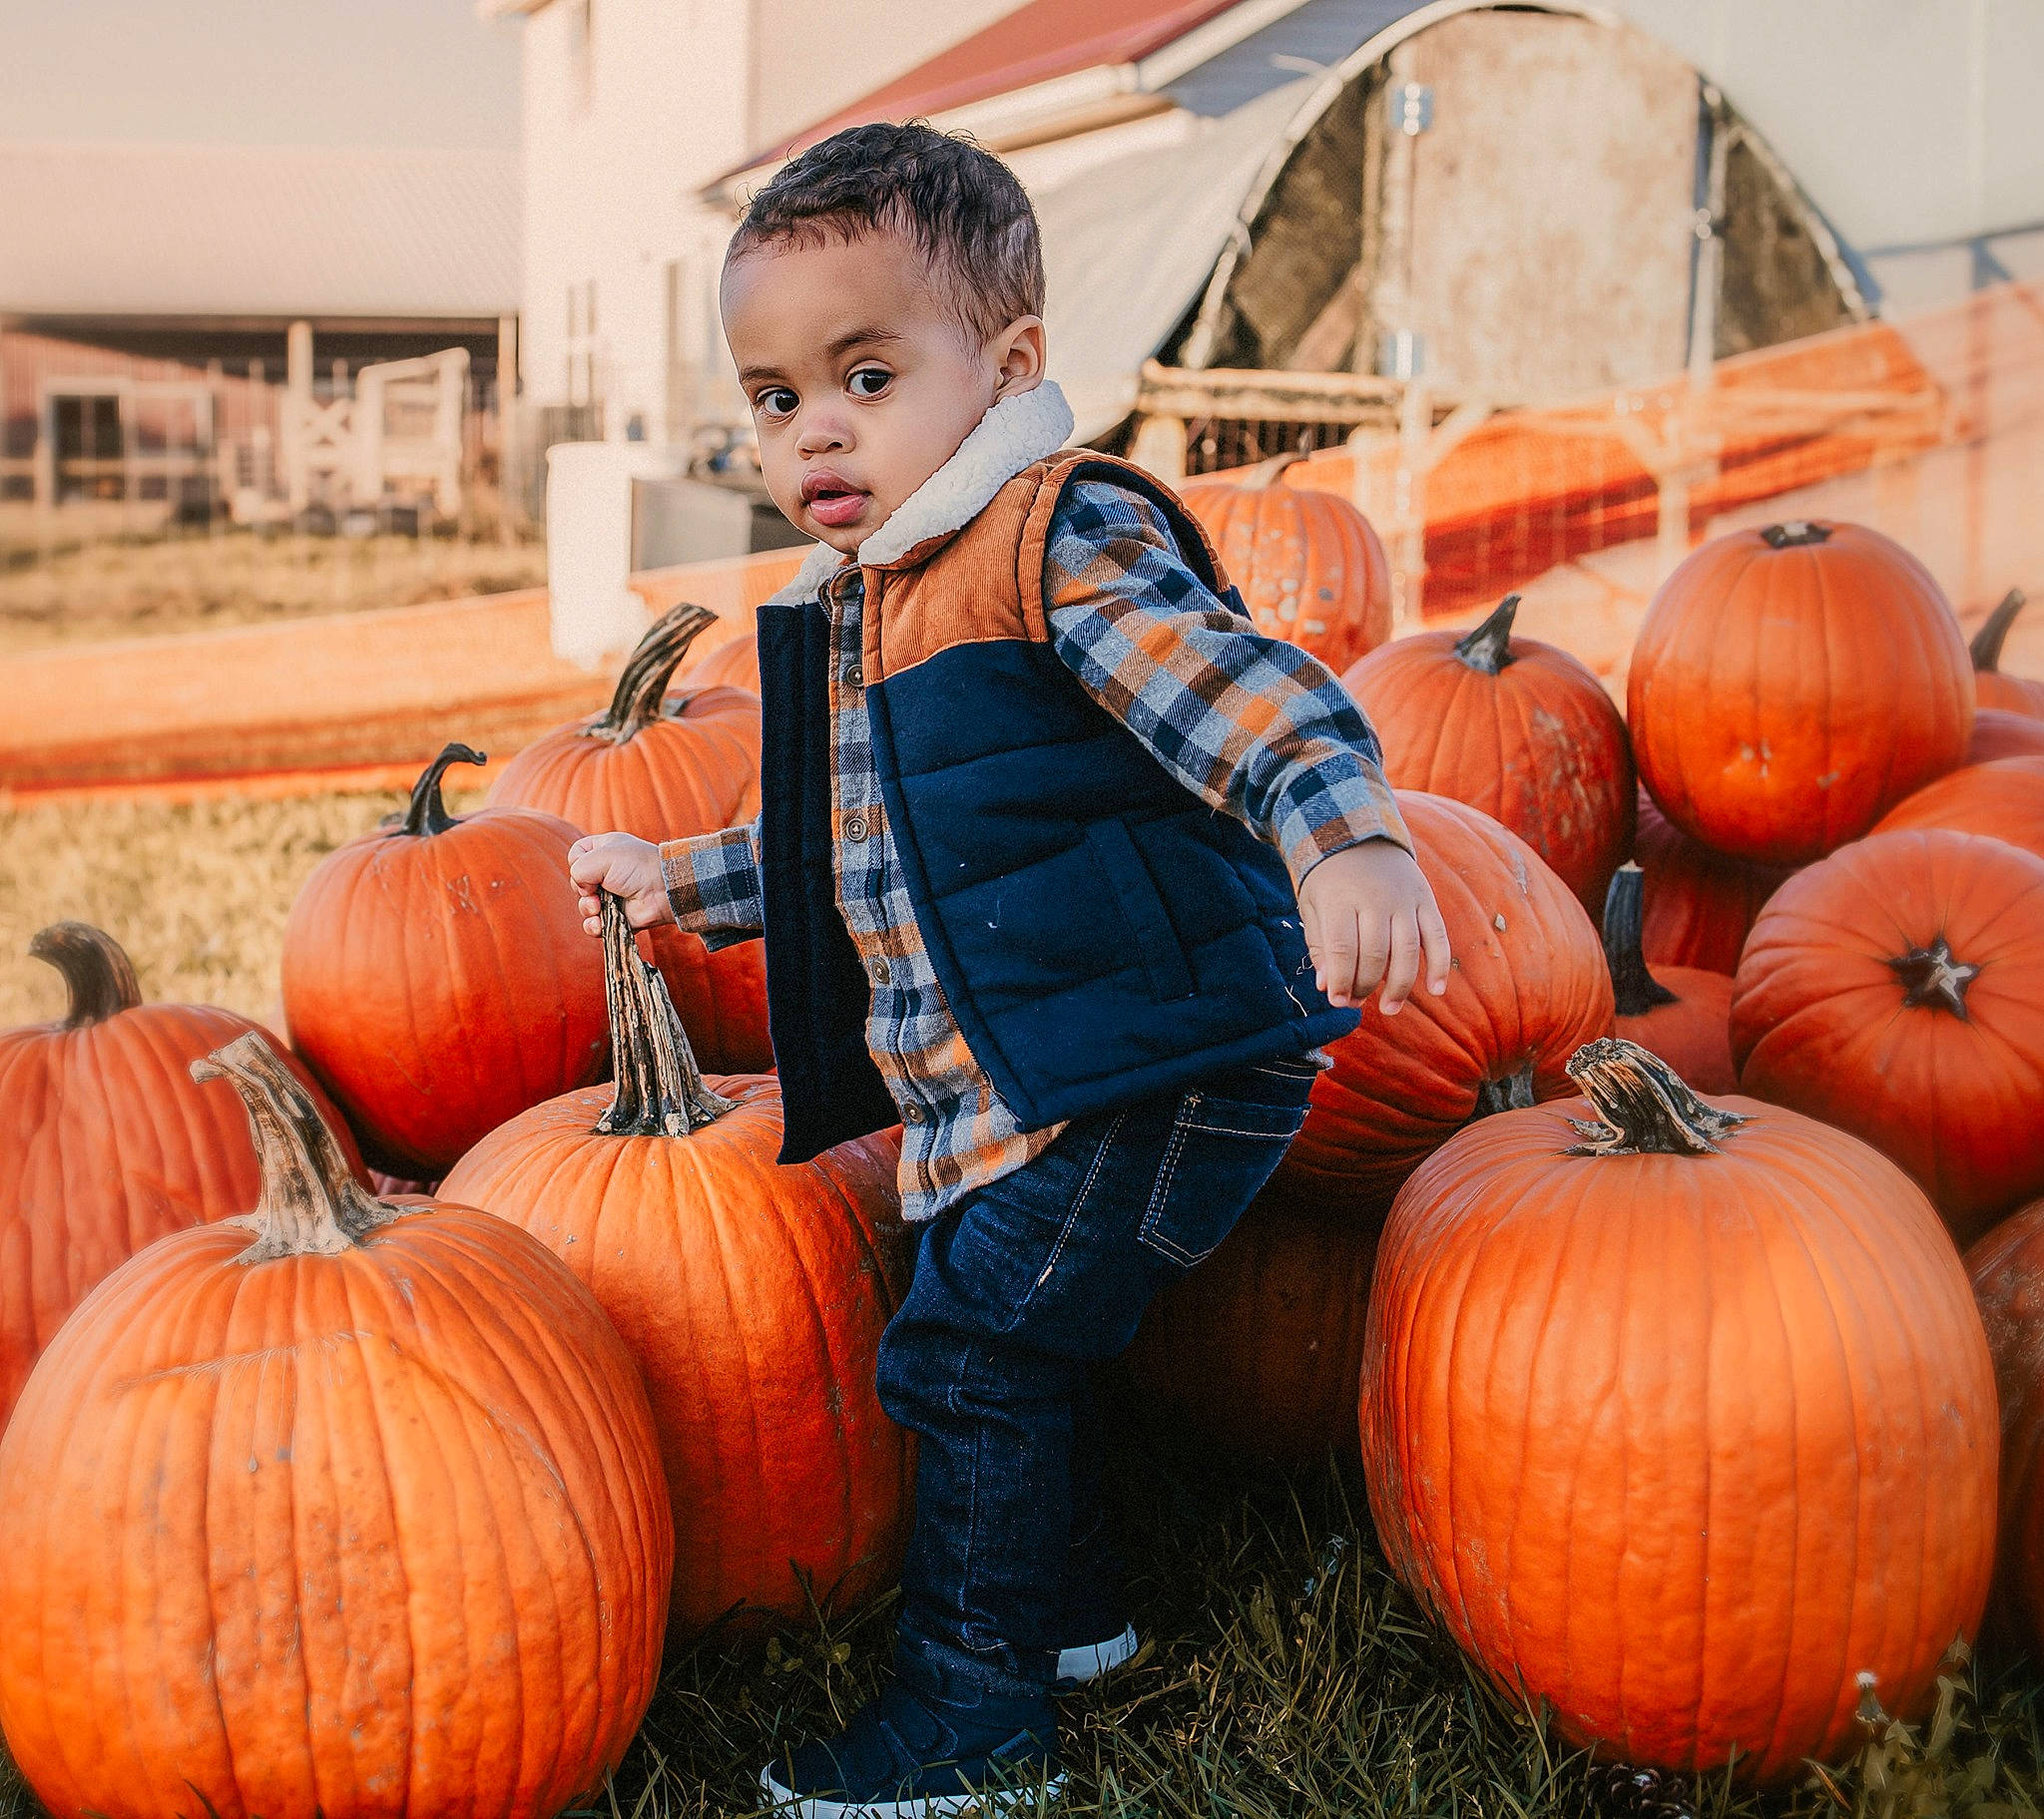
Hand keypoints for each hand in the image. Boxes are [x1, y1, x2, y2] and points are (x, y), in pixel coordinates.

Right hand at [567, 833, 672, 936]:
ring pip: (585, 906)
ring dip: (587, 909)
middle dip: (582, 890)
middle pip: (578, 883)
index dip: (577, 863)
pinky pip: (596, 925)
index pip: (576, 856)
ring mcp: (611, 896)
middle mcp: (606, 873)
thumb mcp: (603, 856)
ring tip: (598, 907)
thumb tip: (582, 890)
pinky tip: (599, 924)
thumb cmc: (637, 866)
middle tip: (595, 891)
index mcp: (603, 851)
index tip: (590, 865)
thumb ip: (579, 868)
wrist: (664, 890)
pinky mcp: (617, 916)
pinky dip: (594, 926)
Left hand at [1297, 840, 1451, 1014]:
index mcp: (1340, 899)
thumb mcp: (1313, 905)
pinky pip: (1437, 936)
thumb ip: (1319, 945)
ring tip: (1389, 1008)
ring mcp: (1404, 899)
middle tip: (1355, 1002)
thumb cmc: (1329, 879)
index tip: (1336, 1000)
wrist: (1358, 834)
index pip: (1343, 948)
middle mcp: (1375, 898)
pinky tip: (1436, 990)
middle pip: (1376, 954)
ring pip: (1407, 951)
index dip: (1340, 980)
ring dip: (1400, 986)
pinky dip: (1439, 965)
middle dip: (1365, 985)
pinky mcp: (1425, 899)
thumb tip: (1326, 985)